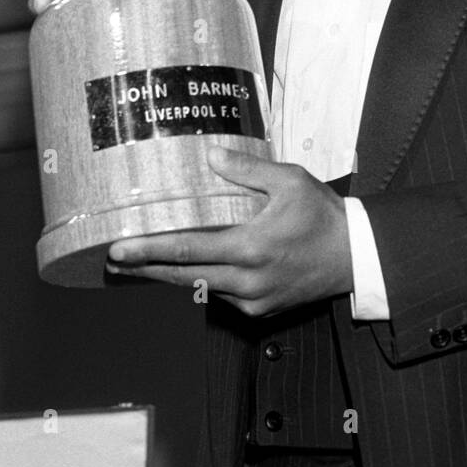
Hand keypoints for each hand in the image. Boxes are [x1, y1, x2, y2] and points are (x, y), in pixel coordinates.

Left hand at [106, 145, 353, 316]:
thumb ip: (247, 170)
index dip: (149, 250)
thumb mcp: (290, 181)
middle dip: (144, 268)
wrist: (354, 257)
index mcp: (251, 247)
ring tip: (140, 262)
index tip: (119, 248)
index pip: (188, 250)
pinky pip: (220, 295)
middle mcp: (247, 280)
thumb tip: (210, 156)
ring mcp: (252, 300)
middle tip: (112, 259)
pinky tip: (186, 268)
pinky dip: (201, 281)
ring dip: (169, 275)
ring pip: (199, 288)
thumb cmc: (323, 215)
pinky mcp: (258, 310)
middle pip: (182, 277)